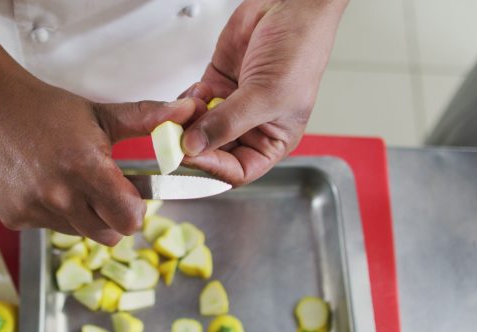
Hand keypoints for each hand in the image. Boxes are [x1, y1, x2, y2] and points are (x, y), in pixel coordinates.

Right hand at [0, 75, 194, 244]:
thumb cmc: (47, 108)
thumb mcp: (101, 113)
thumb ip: (148, 118)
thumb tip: (190, 112)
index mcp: (86, 169)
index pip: (129, 220)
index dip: (134, 209)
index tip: (129, 194)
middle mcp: (59, 195)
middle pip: (108, 235)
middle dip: (112, 217)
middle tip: (101, 189)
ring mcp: (34, 209)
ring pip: (79, 233)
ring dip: (82, 215)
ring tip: (68, 180)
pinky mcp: (14, 218)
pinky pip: (49, 228)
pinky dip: (53, 214)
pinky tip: (42, 184)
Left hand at [180, 0, 346, 185]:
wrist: (290, 5)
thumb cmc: (299, 49)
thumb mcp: (266, 95)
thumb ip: (227, 123)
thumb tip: (194, 147)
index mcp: (273, 139)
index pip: (237, 170)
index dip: (213, 168)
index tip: (192, 156)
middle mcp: (251, 127)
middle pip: (212, 151)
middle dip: (194, 144)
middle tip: (176, 136)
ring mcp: (231, 106)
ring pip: (197, 128)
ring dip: (187, 121)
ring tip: (189, 108)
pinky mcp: (216, 85)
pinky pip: (190, 103)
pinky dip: (186, 101)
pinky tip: (197, 91)